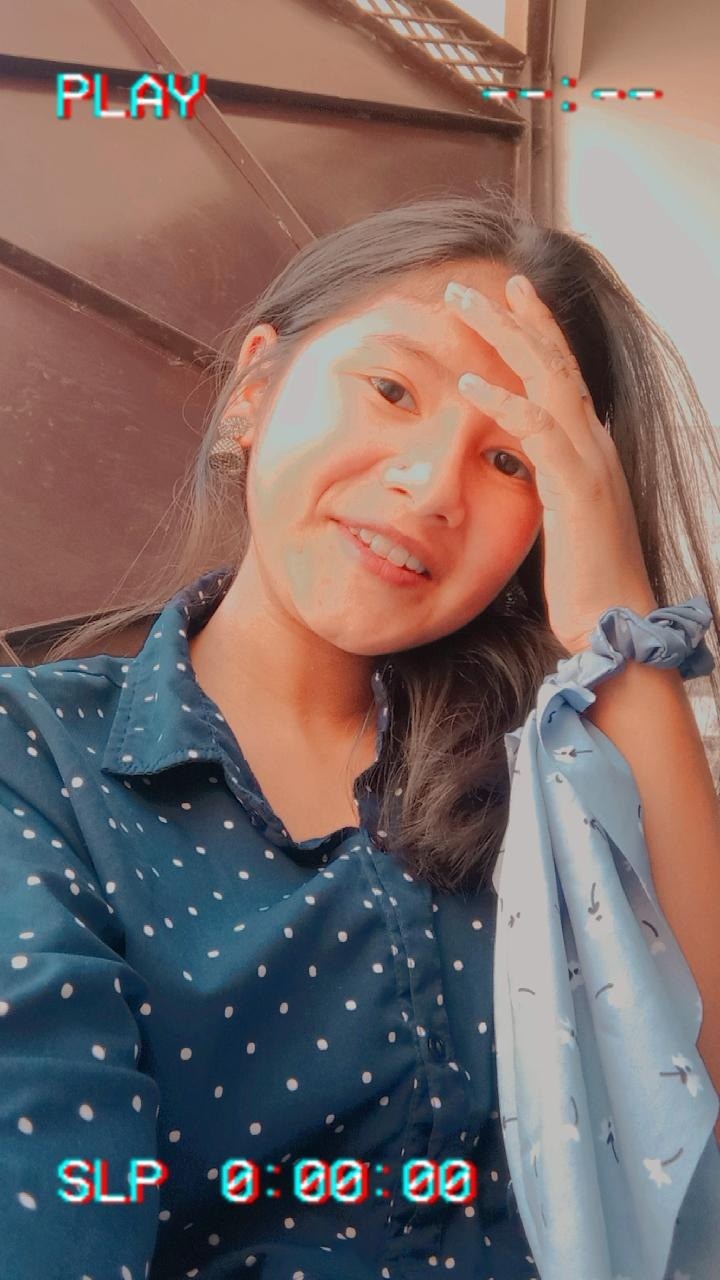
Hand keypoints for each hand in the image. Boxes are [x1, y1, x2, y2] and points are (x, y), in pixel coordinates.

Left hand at [444, 276, 657, 654]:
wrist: (613, 621)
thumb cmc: (583, 579)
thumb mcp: (558, 518)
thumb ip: (543, 482)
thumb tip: (516, 465)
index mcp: (588, 448)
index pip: (562, 373)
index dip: (535, 330)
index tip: (505, 295)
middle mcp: (593, 442)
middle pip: (553, 360)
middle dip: (512, 316)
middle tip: (469, 284)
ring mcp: (589, 461)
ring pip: (547, 377)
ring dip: (502, 336)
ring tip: (462, 305)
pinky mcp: (577, 488)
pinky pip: (538, 431)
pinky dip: (503, 403)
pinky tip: (469, 383)